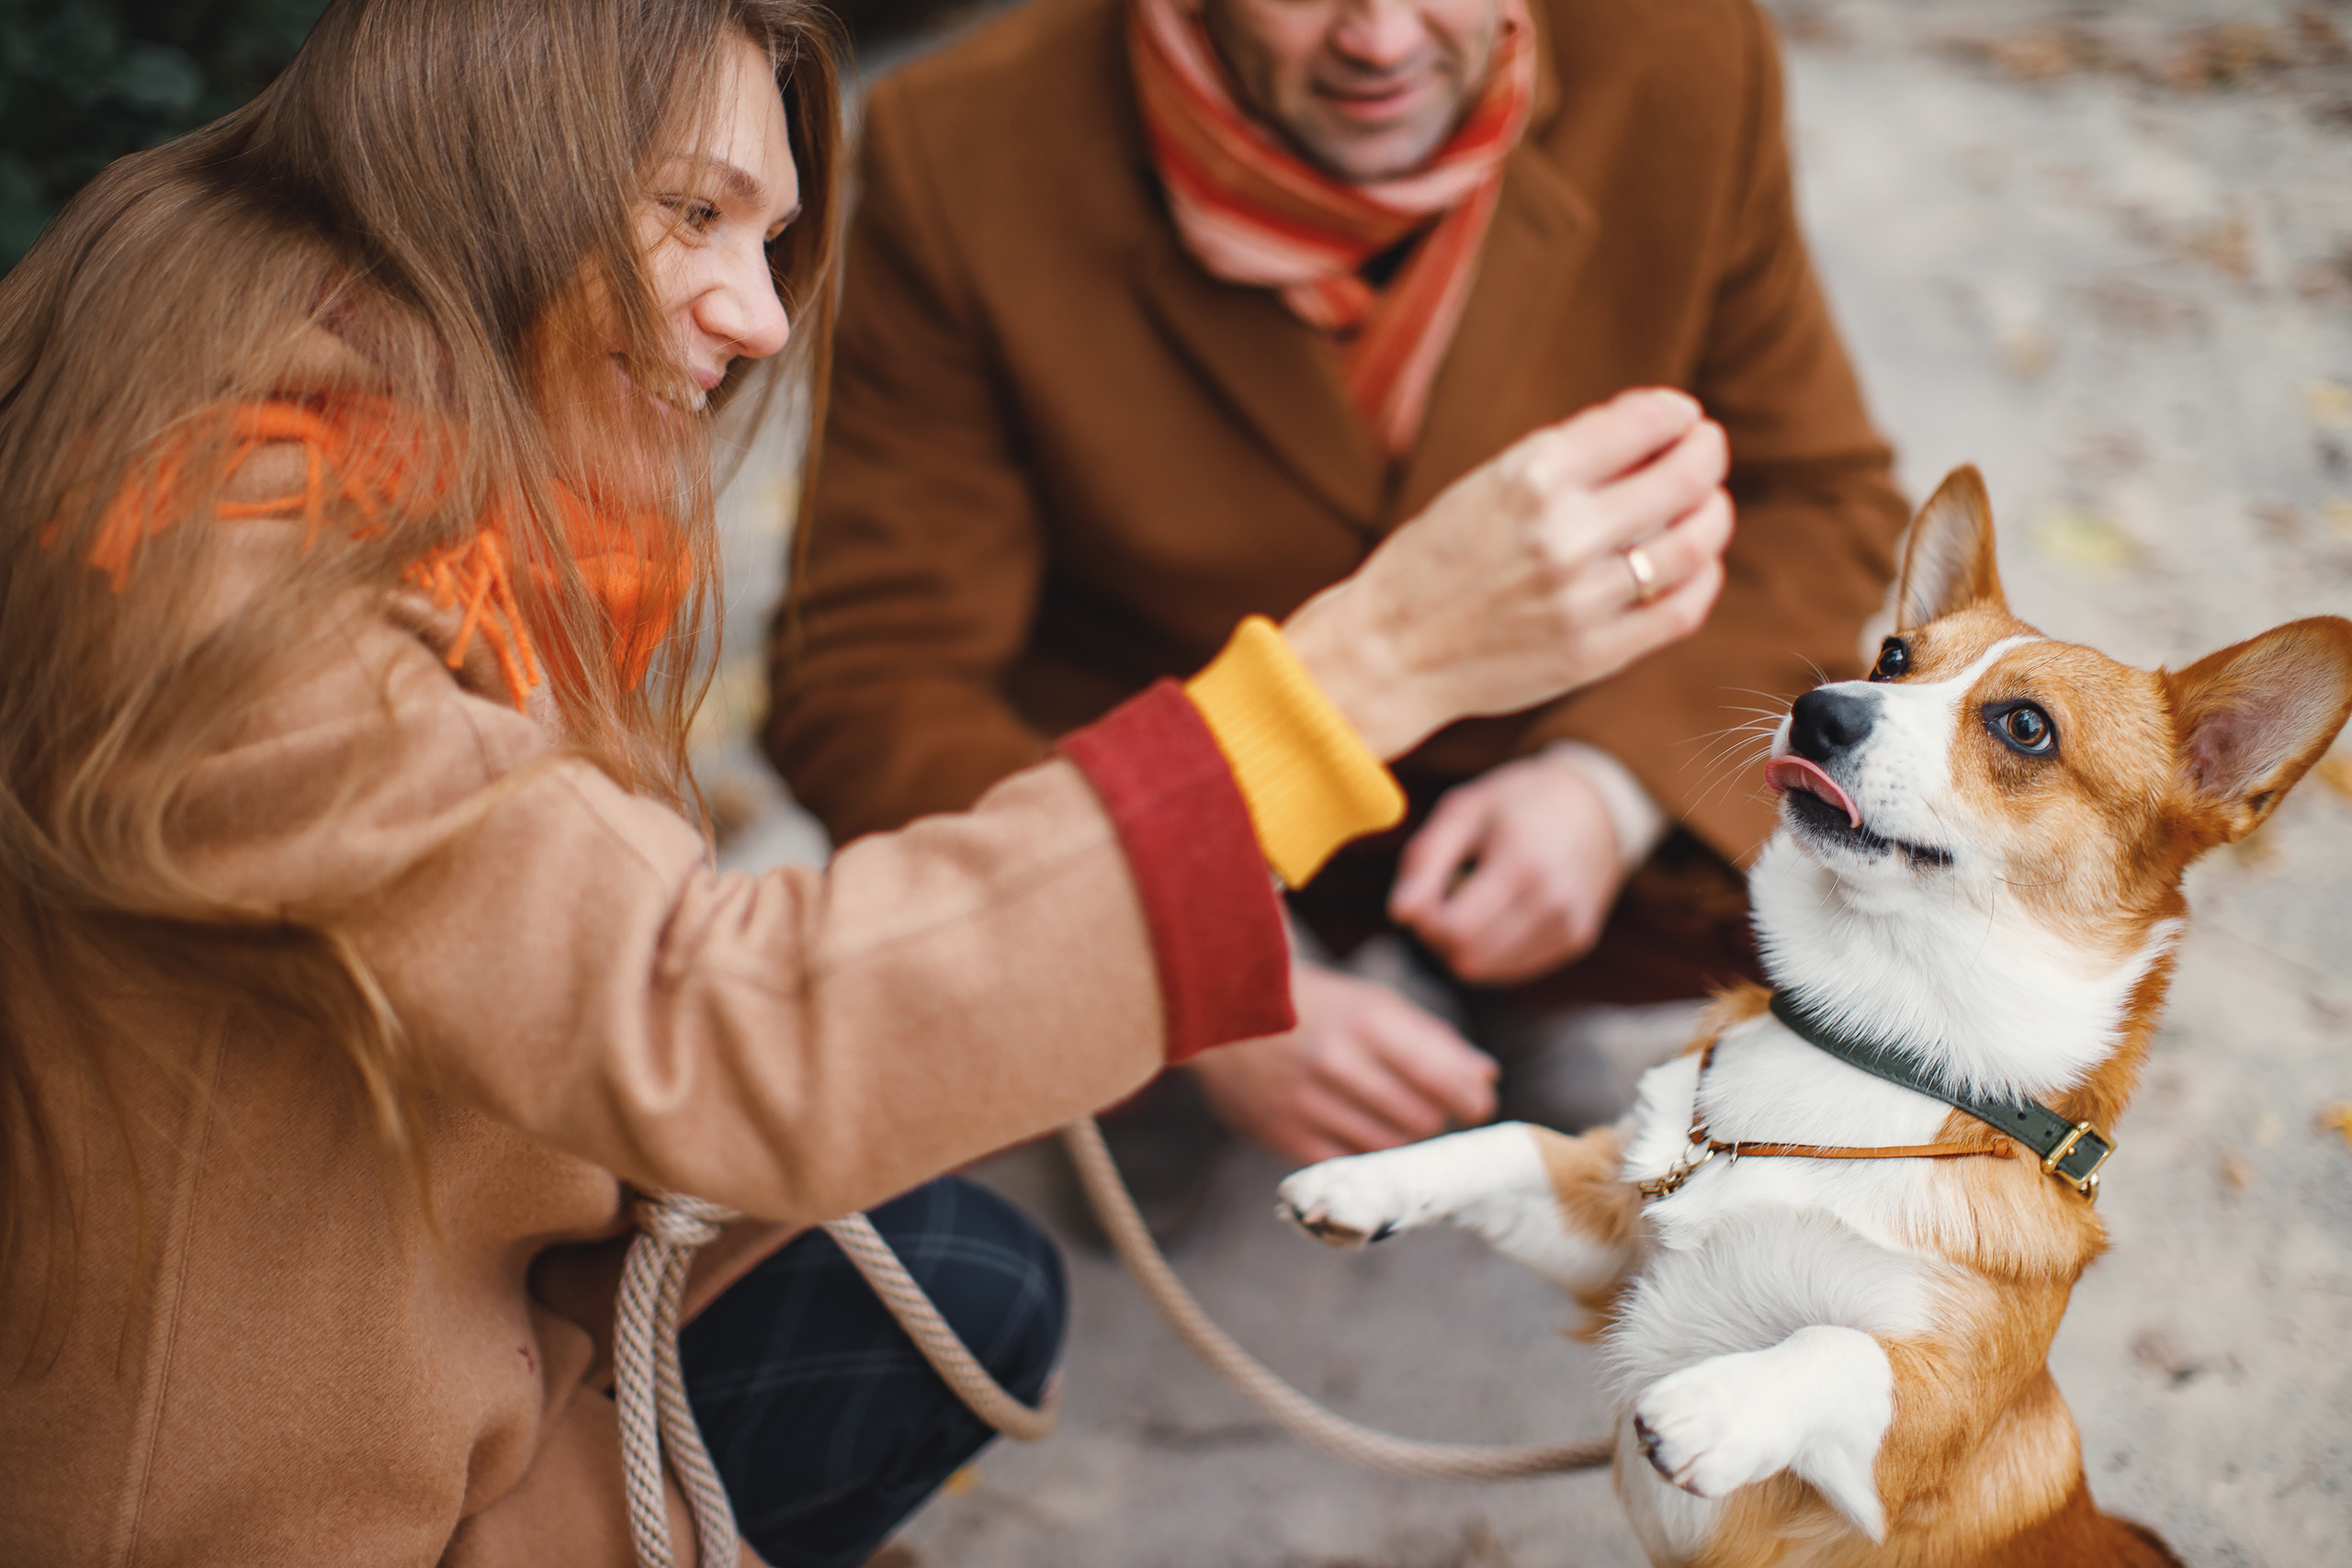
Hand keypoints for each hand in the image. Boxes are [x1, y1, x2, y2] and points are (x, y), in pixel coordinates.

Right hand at [1189, 961, 1498, 1163]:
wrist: (1217, 1010)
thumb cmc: (1311, 1005)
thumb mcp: (1369, 1002)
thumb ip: (1430, 1038)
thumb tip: (1485, 1077)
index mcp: (1365, 1021)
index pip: (1441, 1078)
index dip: (1471, 1100)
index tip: (1480, 1106)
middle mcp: (1335, 1062)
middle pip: (1419, 1119)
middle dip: (1434, 1116)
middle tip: (1428, 1106)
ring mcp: (1306, 1101)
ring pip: (1387, 1146)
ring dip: (1401, 1136)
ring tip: (1390, 1113)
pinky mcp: (1282, 1134)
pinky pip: (1348, 1161)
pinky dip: (1363, 1150)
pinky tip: (1358, 1127)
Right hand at [1281, 388, 1732, 758]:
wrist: (1389, 650)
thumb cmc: (1435, 560)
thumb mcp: (1486, 483)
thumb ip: (1565, 459)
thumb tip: (1656, 431)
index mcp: (1531, 476)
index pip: (1644, 423)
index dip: (1676, 414)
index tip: (1682, 417)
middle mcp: (1562, 533)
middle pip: (1684, 479)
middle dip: (1707, 455)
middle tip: (1706, 451)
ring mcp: (1582, 597)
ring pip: (1693, 545)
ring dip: (1714, 515)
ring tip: (1707, 506)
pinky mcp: (1593, 652)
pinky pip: (1680, 611)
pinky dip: (1703, 580)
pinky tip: (1696, 566)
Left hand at [1389, 753, 1625, 984]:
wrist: (1594, 804)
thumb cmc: (1516, 803)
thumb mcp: (1463, 811)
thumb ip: (1425, 860)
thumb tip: (1399, 914)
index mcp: (1520, 863)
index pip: (1453, 930)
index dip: (1424, 920)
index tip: (1423, 893)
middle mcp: (1551, 901)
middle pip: (1468, 958)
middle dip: (1440, 937)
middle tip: (1442, 900)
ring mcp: (1569, 924)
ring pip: (1490, 971)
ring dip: (1465, 947)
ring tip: (1470, 903)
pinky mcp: (1577, 939)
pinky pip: (1515, 969)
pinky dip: (1494, 950)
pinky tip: (1497, 914)